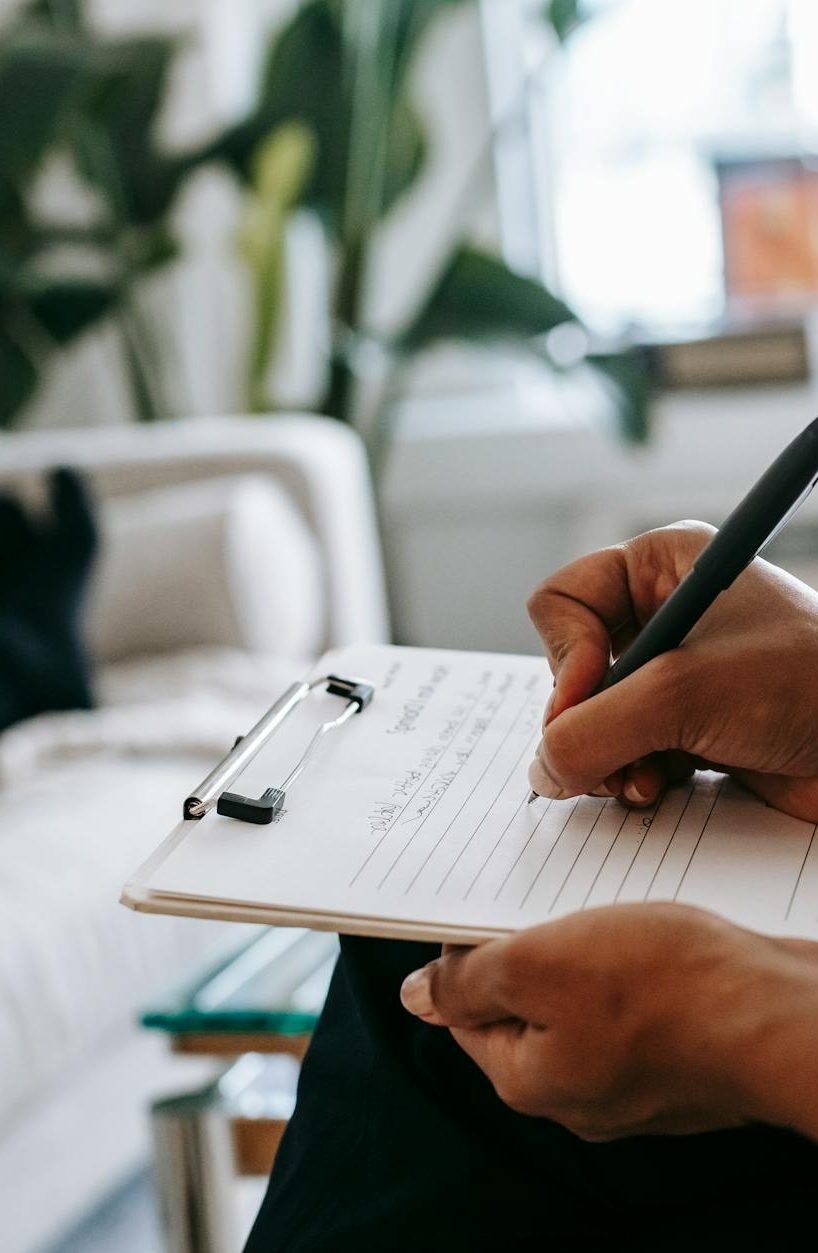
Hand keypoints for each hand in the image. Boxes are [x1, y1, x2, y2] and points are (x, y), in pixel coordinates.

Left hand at [400, 903, 817, 1140]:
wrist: (782, 1014)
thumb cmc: (664, 988)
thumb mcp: (539, 965)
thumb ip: (469, 981)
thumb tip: (417, 996)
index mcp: (529, 1080)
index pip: (466, 1012)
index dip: (467, 953)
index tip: (482, 906)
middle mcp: (578, 1094)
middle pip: (525, 1007)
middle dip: (532, 950)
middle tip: (549, 901)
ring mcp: (634, 1082)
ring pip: (584, 1002)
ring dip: (586, 953)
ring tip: (606, 912)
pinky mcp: (679, 1059)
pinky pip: (635, 1007)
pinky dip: (634, 969)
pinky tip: (652, 937)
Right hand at [526, 521, 817, 819]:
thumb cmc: (805, 687)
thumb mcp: (681, 695)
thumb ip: (591, 731)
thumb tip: (542, 770)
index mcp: (661, 566)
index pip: (560, 602)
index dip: (564, 657)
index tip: (590, 699)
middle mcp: (662, 613)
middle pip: (568, 669)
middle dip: (588, 721)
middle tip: (616, 752)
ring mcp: (675, 673)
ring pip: (591, 718)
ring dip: (610, 758)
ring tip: (648, 778)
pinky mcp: (688, 725)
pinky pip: (623, 750)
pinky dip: (633, 775)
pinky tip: (665, 786)